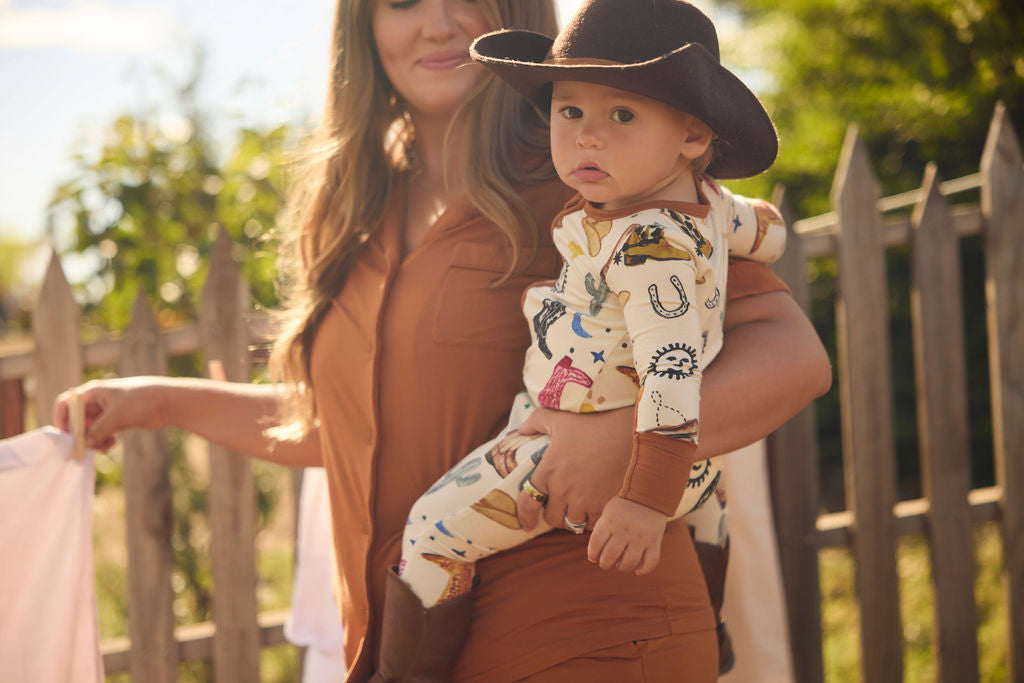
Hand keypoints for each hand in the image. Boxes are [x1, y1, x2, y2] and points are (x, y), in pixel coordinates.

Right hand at [53, 377, 166, 451]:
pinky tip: (111, 445)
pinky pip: (102, 433)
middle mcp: (97, 401)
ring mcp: (107, 412)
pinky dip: (103, 440)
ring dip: (93, 440)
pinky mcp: (117, 421)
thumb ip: (99, 430)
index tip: (65, 436)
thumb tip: (86, 444)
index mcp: (93, 392)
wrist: (168, 402)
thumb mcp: (117, 416)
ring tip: (104, 447)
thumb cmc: (141, 401)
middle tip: (86, 448)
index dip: (61, 419)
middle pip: (77, 420)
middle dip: (80, 435)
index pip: (66, 403)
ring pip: (90, 430)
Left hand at [515, 406, 632, 531]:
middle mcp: (564, 491)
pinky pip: (593, 523)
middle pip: (552, 518)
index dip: (525, 516)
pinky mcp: (604, 505)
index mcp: (548, 472)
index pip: (528, 503)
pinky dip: (591, 520)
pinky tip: (594, 509)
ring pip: (573, 523)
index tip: (527, 523)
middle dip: (553, 515)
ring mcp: (585, 500)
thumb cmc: (593, 423)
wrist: (628, 431)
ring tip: (577, 510)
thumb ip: (536, 422)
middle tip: (559, 508)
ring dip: (573, 518)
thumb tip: (521, 429)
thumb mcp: (559, 418)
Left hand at [587, 496, 666, 574]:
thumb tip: (595, 555)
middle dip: (605, 564)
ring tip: (620, 564)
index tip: (594, 557)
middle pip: (609, 557)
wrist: (649, 493)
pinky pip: (650, 562)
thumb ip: (601, 530)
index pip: (596, 544)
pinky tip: (638, 570)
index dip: (592, 554)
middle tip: (606, 562)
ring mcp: (640, 538)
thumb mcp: (608, 513)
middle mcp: (624, 531)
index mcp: (610, 523)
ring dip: (622, 568)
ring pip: (628, 563)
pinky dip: (644, 569)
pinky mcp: (654, 541)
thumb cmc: (625, 505)